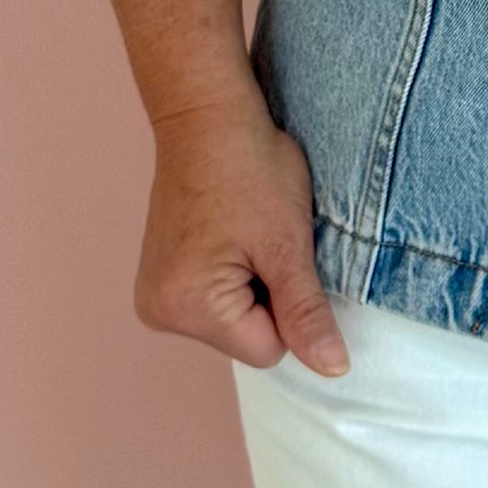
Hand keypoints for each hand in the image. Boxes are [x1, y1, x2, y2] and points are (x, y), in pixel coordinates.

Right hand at [134, 81, 349, 375]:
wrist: (207, 116)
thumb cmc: (251, 168)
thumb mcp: (289, 245)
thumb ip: (307, 313)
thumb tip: (334, 370)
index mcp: (186, 308)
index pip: (269, 350)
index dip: (291, 306)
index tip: (279, 253)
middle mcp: (159, 311)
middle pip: (247, 339)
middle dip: (268, 297)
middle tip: (262, 239)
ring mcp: (154, 295)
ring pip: (233, 321)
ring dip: (252, 286)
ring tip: (245, 234)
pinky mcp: (159, 278)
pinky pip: (214, 301)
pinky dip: (232, 276)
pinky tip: (229, 235)